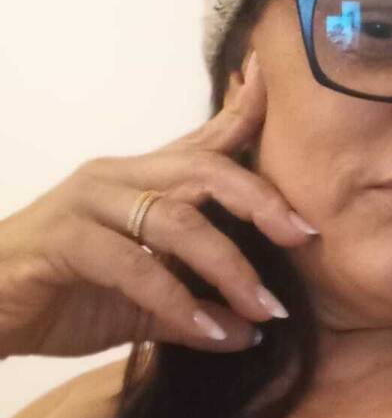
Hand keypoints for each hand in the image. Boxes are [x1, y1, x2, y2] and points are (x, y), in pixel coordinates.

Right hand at [0, 51, 318, 358]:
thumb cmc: (60, 295)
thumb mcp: (140, 302)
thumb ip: (194, 310)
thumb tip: (253, 330)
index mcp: (139, 180)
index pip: (204, 141)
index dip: (245, 112)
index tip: (282, 87)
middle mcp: (117, 178)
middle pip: (205, 169)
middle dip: (262, 201)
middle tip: (305, 236)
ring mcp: (88, 203)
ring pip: (178, 219)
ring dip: (230, 268)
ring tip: (264, 308)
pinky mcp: (64, 240)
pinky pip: (136, 265)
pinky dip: (179, 301)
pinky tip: (209, 329)